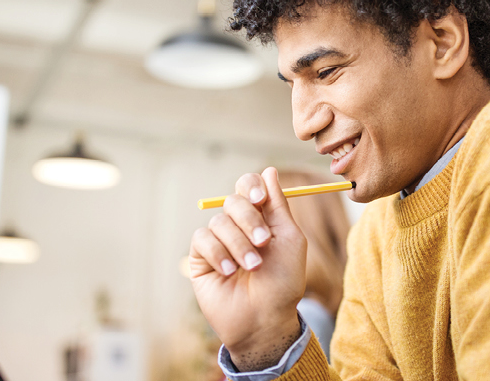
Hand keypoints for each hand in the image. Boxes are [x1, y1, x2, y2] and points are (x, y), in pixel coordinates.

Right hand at [184, 167, 307, 369]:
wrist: (264, 319)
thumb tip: (269, 170)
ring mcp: (218, 242)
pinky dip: (218, 253)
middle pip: (233, 201)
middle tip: (264, 242)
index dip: (251, 187)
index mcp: (261, 218)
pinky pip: (202, 240)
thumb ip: (278, 205)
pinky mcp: (200, 258)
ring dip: (238, 244)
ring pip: (219, 222)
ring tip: (251, 267)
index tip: (260, 199)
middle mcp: (238, 226)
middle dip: (249, 220)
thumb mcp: (289, 240)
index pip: (249, 188)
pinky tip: (229, 272)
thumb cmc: (283, 283)